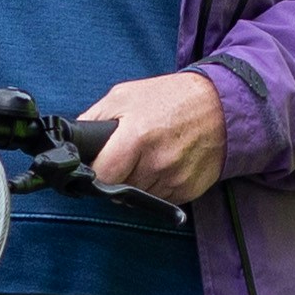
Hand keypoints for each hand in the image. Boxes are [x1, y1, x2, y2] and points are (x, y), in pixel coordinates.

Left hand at [78, 70, 228, 204]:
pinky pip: (160, 198)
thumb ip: (95, 119)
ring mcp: (174, 180)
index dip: (95, 172)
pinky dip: (158, 185)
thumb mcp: (124, 96)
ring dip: (138, 182)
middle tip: (128, 154)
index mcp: (136, 137)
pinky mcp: (188, 191)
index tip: (97, 165)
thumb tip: (73, 142)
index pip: (101, 176)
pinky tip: (166, 163)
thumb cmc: (171, 98)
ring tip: (150, 155)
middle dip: (118, 175)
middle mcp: (156, 163)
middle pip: (119, 189)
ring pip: (139, 196)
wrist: (221, 106)